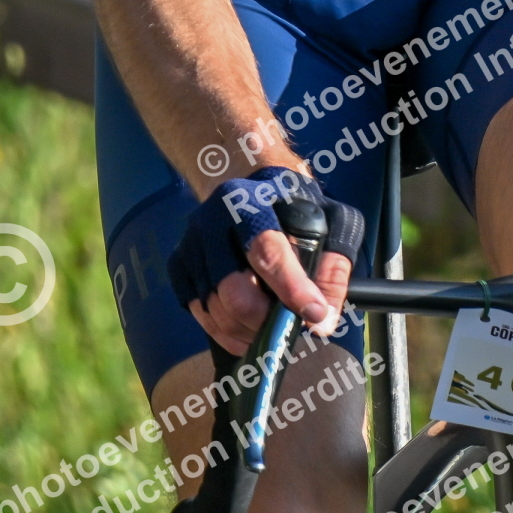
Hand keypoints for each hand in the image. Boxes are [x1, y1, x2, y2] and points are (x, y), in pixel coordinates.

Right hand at [167, 165, 364, 355]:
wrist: (246, 180)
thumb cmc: (291, 203)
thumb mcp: (326, 217)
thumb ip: (332, 264)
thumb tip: (324, 318)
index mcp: (250, 203)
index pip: (267, 253)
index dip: (292, 289)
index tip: (314, 314)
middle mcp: (212, 223)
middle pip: (235, 292)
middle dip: (266, 320)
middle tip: (288, 325)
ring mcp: (191, 246)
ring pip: (216, 311)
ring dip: (248, 331)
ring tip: (271, 327)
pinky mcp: (179, 266)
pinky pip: (200, 315)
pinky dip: (226, 332)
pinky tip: (247, 327)